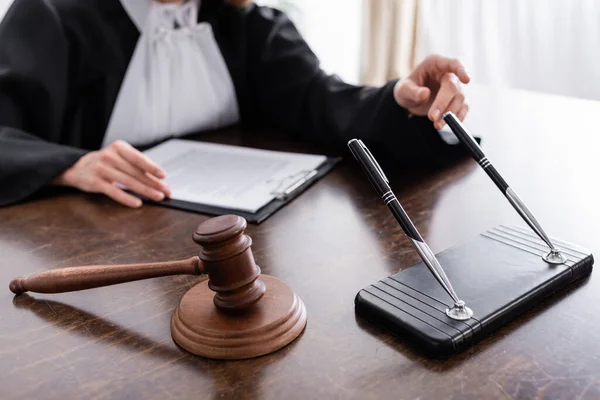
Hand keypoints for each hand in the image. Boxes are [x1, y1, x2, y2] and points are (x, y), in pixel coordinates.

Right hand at [53, 140, 170, 207]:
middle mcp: (109, 156)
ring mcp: (101, 169)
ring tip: (157, 197)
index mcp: (119, 147)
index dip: (152, 167)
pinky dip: (127, 198)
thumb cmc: (106, 162)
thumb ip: (136, 164)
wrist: (78, 167)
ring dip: (145, 191)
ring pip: (127, 182)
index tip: (163, 176)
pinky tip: (138, 203)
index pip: (138, 158)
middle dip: (153, 183)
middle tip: (166, 191)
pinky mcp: (95, 182)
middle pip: (135, 172)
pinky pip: (114, 192)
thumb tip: (159, 178)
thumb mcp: (120, 156)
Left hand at [393, 54, 470, 128]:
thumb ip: (412, 91)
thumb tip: (425, 94)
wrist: (410, 100)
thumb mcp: (403, 90)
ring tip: (437, 125)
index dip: (461, 70)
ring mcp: (454, 87)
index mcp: (435, 63)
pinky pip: (463, 108)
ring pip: (459, 100)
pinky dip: (458, 117)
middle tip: (432, 118)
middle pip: (453, 87)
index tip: (467, 80)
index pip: (453, 64)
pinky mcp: (456, 100)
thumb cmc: (406, 89)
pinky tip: (448, 124)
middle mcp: (448, 73)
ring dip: (450, 114)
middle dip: (444, 104)